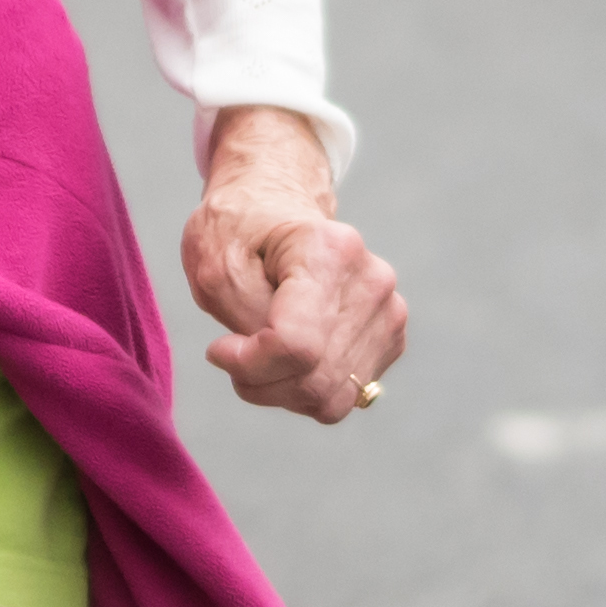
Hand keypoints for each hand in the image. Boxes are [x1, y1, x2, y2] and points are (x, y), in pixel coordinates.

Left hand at [182, 105, 402, 423]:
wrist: (272, 210)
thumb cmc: (237, 232)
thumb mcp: (215, 266)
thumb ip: (245, 322)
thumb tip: (282, 370)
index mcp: (329, 250)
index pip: (297, 346)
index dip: (250, 364)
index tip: (218, 349)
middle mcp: (372, 281)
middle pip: (315, 378)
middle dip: (260, 382)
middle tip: (230, 355)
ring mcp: (389, 311)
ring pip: (331, 396)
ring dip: (281, 390)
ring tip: (256, 355)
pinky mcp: (390, 337)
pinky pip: (344, 394)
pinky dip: (305, 389)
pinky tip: (285, 358)